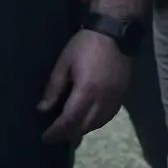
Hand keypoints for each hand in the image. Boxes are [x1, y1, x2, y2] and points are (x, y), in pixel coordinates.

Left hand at [38, 29, 131, 143]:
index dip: (56, 132)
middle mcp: (103, 99)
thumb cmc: (86, 44)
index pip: (69, 120)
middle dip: (68, 134)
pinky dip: (97, 122)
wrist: (115, 30)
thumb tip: (42, 109)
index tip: (45, 137)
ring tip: (70, 130)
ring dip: (83, 130)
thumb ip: (54, 87)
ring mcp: (116, 98)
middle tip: (55, 136)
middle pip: (84, 126)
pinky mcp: (124, 94)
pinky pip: (109, 116)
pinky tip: (89, 120)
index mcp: (87, 90)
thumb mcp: (64, 62)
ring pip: (98, 124)